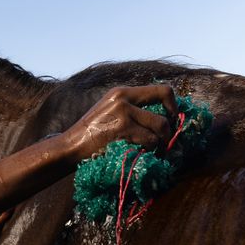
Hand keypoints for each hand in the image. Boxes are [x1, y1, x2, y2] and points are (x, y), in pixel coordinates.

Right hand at [61, 85, 175, 161]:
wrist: (70, 146)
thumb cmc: (92, 135)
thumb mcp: (111, 111)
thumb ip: (133, 109)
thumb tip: (164, 118)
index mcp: (122, 92)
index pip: (161, 90)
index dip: (174, 106)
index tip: (172, 119)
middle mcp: (124, 98)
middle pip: (164, 114)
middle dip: (169, 132)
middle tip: (165, 143)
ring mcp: (124, 113)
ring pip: (160, 129)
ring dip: (159, 144)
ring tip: (151, 151)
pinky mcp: (123, 129)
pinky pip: (150, 141)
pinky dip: (149, 150)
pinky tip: (139, 154)